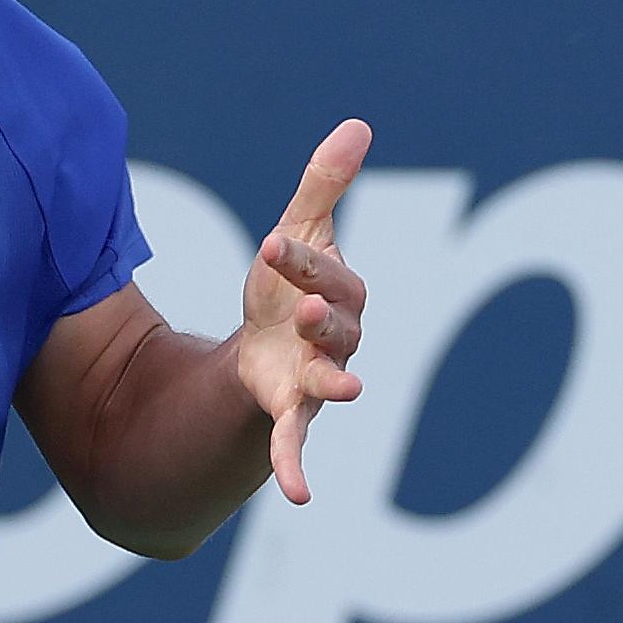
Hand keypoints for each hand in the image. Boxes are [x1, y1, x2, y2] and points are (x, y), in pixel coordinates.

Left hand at [238, 118, 372, 504]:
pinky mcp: (290, 414)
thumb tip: (357, 124)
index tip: (266, 245)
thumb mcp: (298, 234)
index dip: (298, 262)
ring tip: (341, 390)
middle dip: (326, 320)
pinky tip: (298, 498)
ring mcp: (316, 380)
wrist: (265, 350)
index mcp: (337, 293)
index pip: (323, 275)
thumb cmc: (287, 287)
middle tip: (307, 313)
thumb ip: (324, 186)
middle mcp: (336, 340)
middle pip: (336, 328)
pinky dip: (297, 470)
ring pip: (332, 383)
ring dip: (333, 385)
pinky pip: (297, 445)